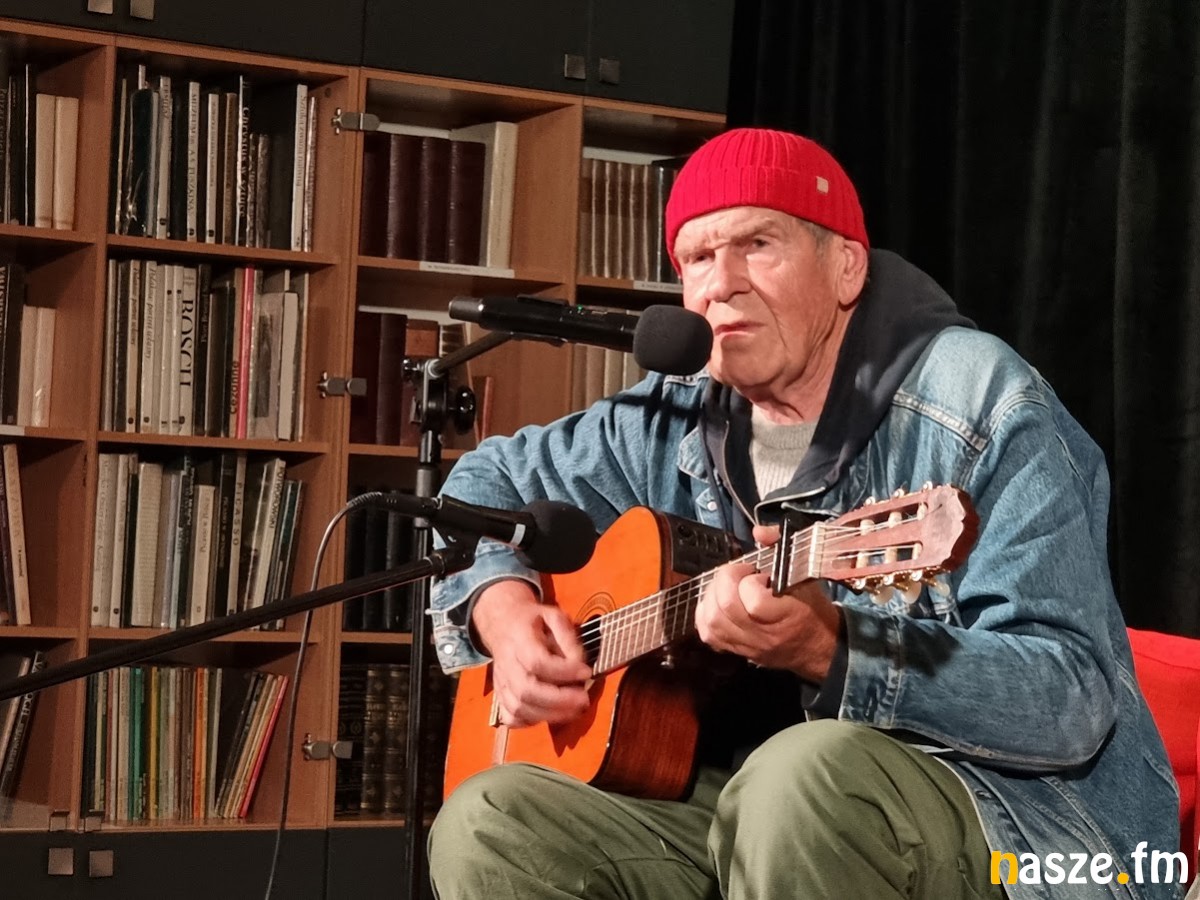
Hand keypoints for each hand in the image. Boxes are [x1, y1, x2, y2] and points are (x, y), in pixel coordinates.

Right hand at [470, 580, 592, 727]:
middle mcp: (506, 664)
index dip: (564, 671)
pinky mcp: (500, 695)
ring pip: (519, 708)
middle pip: (526, 690)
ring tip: (575, 710)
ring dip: (550, 715)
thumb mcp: (554, 616)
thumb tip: (579, 664)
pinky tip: (551, 714)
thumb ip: (568, 638)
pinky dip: (531, 722)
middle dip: (559, 700)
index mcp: (519, 639)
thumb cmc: (533, 622)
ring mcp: (501, 682)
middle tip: (583, 700)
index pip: (537, 662)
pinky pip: (512, 717)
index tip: (587, 672)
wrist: (503, 624)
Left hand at [694, 524, 840, 681]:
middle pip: (726, 608)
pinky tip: (716, 604)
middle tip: (737, 574)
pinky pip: (709, 635)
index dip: (749, 581)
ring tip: (725, 587)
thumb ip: (781, 547)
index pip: (755, 601)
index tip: (757, 573)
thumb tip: (759, 532)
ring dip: (711, 597)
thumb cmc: (812, 608)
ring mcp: (749, 644)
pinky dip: (705, 616)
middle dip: (724, 581)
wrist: (818, 647)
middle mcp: (765, 633)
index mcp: (787, 615)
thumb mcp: (805, 574)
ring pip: (712, 622)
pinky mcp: (738, 650)